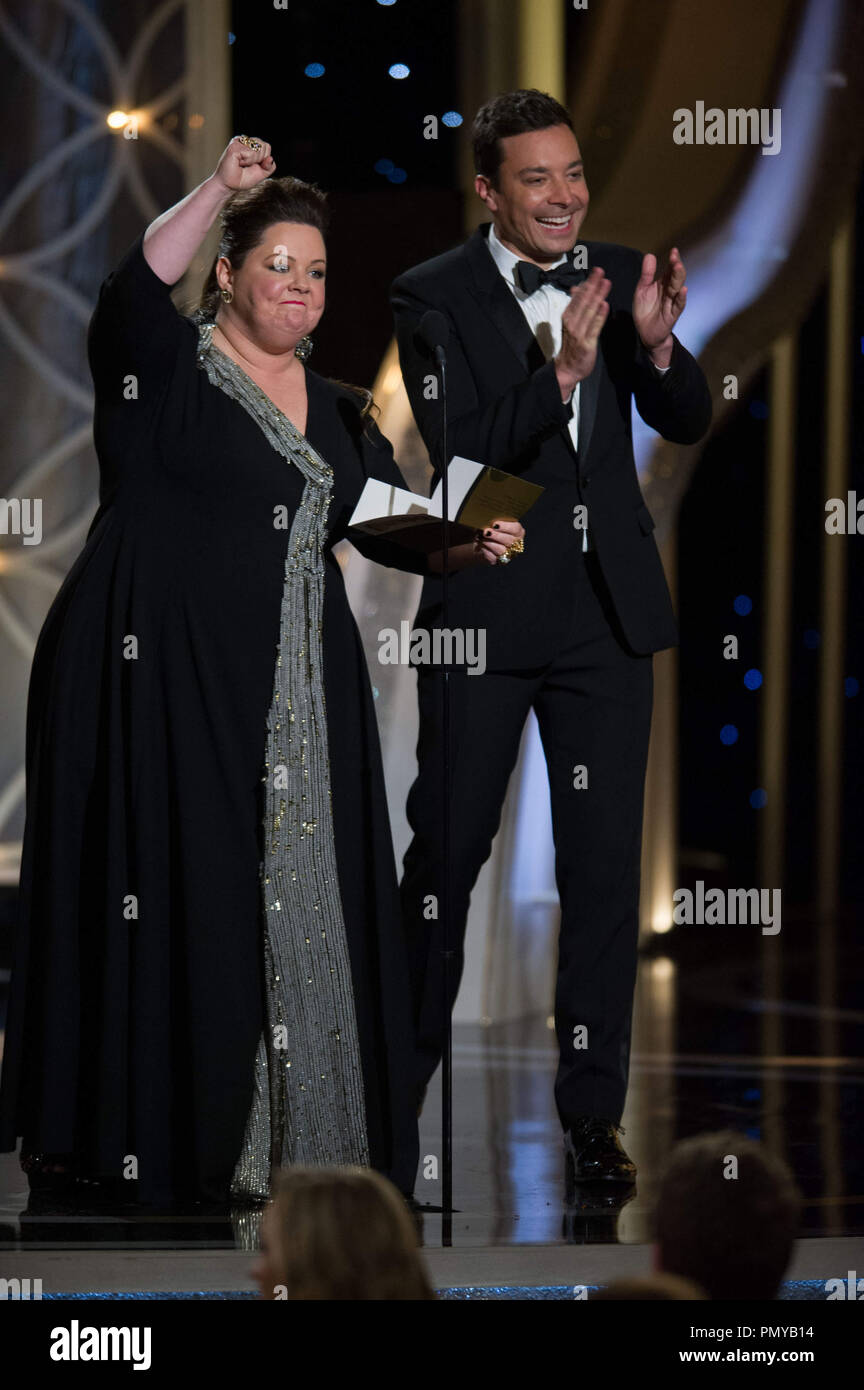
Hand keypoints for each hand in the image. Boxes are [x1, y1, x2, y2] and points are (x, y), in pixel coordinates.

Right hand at [213, 136, 275, 192]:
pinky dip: (247, 161)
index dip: (264, 159)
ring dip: (252, 161)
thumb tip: (271, 158)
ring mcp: (238, 141)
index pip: (267, 146)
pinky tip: (238, 163)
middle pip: (264, 146)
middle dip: (259, 160)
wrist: (229, 186)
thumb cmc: (242, 179)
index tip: (253, 166)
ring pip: (258, 148)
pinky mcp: (234, 145)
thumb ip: (269, 166)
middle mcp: (244, 140)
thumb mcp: (261, 173)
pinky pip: (251, 153)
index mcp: (250, 144)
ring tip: (242, 164)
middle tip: (247, 165)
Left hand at [473, 518, 523, 566]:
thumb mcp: (492, 522)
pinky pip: (493, 557)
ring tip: (481, 538)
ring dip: (490, 543)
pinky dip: (485, 550)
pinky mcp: (499, 562)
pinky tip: (480, 545)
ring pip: (501, 550)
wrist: (481, 542)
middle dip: (497, 536)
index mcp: (518, 532)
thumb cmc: (489, 529)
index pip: (516, 529)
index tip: (495, 524)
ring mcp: (509, 555)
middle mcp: (516, 544)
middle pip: (509, 540)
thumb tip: (487, 520)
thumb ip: (493, 520)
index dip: (506, 527)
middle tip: (486, 531)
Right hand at [554, 267, 610, 396]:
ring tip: (606, 283)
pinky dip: (599, 316)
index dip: (587, 283)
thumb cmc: (572, 345)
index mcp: (568, 316)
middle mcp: (572, 323)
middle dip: (592, 285)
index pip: (578, 297)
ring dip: (598, 296)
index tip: (596, 271)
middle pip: (583, 301)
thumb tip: (576, 288)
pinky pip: (593, 328)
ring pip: (589, 311)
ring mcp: (578, 333)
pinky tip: (605, 306)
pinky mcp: (586, 344)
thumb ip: (575, 306)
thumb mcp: (571, 323)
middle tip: (601, 271)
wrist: (567, 369)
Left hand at [633, 247, 686, 356]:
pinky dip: (681, 297)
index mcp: (663, 283)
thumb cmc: (645, 310)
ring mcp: (672, 302)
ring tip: (678, 267)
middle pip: (676, 276)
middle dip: (676, 266)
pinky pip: (679, 305)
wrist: (645, 333)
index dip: (673, 260)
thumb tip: (650, 255)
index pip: (670, 269)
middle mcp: (670, 291)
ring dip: (679, 278)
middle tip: (675, 257)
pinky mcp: (672, 315)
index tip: (674, 251)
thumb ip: (646, 274)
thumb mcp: (642, 290)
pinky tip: (683, 290)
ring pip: (678, 288)